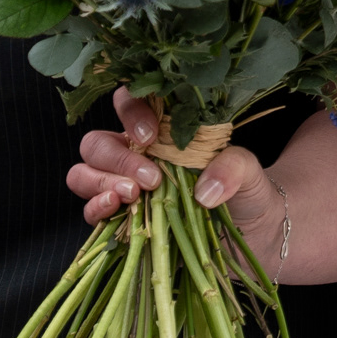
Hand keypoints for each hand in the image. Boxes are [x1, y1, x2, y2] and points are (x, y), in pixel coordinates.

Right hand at [67, 87, 281, 241]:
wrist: (252, 234)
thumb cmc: (246, 190)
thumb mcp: (248, 171)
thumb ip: (232, 167)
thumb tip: (204, 191)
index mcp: (163, 131)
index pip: (128, 103)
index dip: (130, 111)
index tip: (150, 134)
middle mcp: (137, 154)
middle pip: (96, 143)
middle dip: (117, 157)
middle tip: (149, 178)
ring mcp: (125, 187)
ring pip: (84, 173)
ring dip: (100, 182)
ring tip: (131, 195)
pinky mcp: (121, 221)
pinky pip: (90, 210)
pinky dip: (95, 209)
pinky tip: (115, 210)